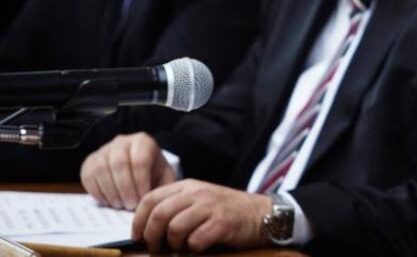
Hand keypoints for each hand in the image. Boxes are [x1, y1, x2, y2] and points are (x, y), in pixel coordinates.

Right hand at [80, 132, 174, 209]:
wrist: (139, 167)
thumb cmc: (153, 173)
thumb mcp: (164, 177)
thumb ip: (160, 188)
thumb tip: (150, 203)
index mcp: (143, 141)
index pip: (140, 161)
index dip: (140, 183)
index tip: (141, 200)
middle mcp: (122, 141)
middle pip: (119, 164)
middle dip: (124, 188)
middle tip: (129, 206)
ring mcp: (103, 150)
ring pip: (101, 169)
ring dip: (110, 191)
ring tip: (119, 205)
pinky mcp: (89, 161)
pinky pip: (88, 176)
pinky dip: (97, 192)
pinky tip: (107, 202)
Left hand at [132, 180, 271, 252]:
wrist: (261, 213)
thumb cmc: (226, 211)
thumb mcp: (199, 200)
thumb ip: (175, 206)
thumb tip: (145, 228)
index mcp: (188, 186)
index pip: (150, 199)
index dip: (138, 220)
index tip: (137, 237)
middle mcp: (198, 193)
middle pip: (159, 215)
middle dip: (152, 237)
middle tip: (156, 248)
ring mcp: (211, 207)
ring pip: (175, 228)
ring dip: (173, 245)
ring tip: (181, 248)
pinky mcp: (222, 223)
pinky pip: (195, 240)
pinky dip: (192, 249)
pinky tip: (198, 247)